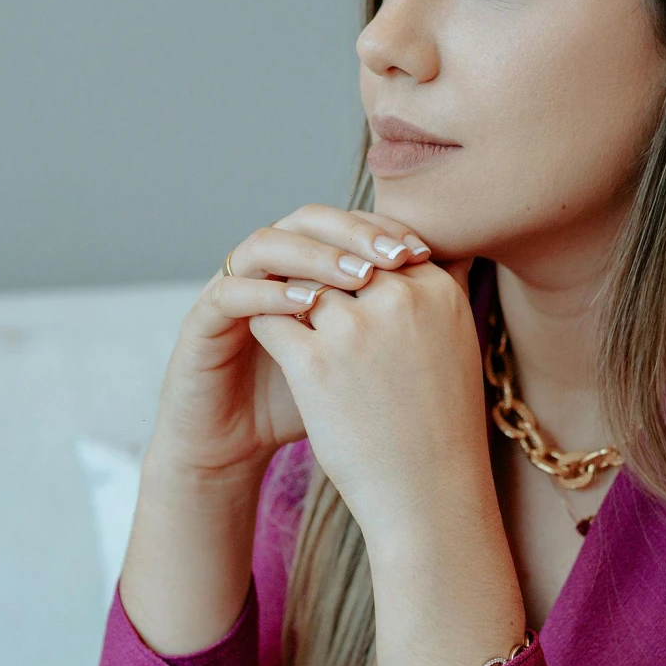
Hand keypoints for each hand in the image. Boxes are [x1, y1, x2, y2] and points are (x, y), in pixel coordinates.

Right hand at [144, 206, 433, 485]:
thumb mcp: (362, 363)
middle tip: (396, 255)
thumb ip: (397, 323)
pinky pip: (231, 289)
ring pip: (268, 242)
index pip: (344, 224)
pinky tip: (307, 305)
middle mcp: (267, 267)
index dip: (383, 231)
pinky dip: (268, 292)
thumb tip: (463, 288)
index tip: (424, 252)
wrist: (236, 446)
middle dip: (355, 233)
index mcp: (303, 268)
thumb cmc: (305, 405)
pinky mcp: (202, 319)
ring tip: (358, 278)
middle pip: (309, 219)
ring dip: (315, 255)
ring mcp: (231, 285)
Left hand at [247, 256, 487, 547]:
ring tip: (283, 312)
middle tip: (307, 290)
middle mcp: (400, 299)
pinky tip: (270, 343)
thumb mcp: (457, 344)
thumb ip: (436, 293)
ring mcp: (355, 328)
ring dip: (289, 295)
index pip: (384, 244)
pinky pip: (272, 318)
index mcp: (438, 290)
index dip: (359, 259)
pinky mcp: (314, 362)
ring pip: (302, 282)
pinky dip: (266, 325)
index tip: (346, 280)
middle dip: (322, 270)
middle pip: (342, 257)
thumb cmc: (441, 424)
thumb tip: (416, 250)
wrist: (429, 494)